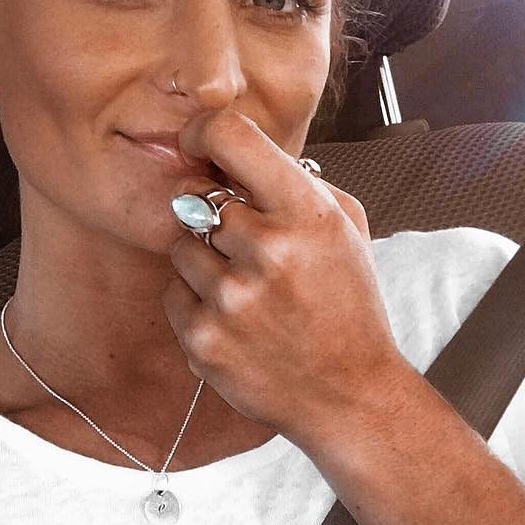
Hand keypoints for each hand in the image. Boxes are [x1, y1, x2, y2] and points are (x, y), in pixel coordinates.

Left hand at [162, 109, 409, 446]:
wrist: (350, 392)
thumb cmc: (347, 304)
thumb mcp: (346, 227)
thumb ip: (295, 181)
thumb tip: (232, 151)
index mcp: (308, 213)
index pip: (229, 134)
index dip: (203, 132)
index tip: (200, 145)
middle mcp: (268, 250)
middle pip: (195, 197)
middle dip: (212, 215)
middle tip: (243, 243)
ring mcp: (232, 298)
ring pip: (180, 246)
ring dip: (205, 261)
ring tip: (247, 289)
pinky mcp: (204, 340)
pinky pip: (173, 293)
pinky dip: (197, 302)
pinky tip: (236, 319)